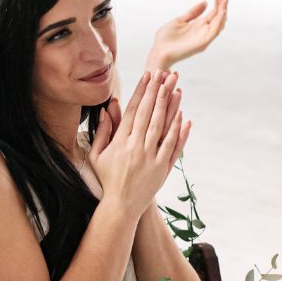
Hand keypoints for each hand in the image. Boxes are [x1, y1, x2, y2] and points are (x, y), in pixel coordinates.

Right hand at [89, 70, 190, 219]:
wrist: (120, 206)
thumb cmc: (107, 178)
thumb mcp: (97, 155)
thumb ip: (101, 132)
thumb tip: (107, 110)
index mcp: (121, 142)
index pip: (133, 110)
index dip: (142, 92)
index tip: (148, 76)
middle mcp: (137, 147)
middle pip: (150, 114)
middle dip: (158, 92)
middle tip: (166, 74)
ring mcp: (152, 158)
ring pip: (163, 127)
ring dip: (171, 107)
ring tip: (177, 88)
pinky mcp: (163, 169)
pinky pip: (173, 147)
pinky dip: (179, 132)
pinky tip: (184, 117)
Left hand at [146, 0, 227, 70]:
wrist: (158, 51)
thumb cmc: (166, 39)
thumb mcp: (180, 20)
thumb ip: (193, 12)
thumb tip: (205, 2)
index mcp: (198, 25)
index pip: (213, 12)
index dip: (216, 1)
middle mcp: (203, 31)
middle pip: (218, 16)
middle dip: (221, 3)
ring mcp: (204, 37)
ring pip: (219, 23)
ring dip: (223, 10)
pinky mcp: (202, 43)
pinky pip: (214, 32)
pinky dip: (219, 22)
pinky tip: (222, 12)